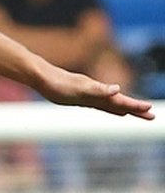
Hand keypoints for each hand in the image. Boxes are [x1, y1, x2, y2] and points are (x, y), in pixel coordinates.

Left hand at [34, 66, 155, 119]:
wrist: (40, 76)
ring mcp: (89, 94)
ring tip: (138, 114)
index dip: (135, 107)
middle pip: (120, 103)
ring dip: (126, 109)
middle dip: (136, 110)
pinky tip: (114, 110)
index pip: (120, 101)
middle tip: (153, 117)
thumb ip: (98, 89)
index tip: (151, 111)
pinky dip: (111, 108)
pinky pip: (101, 104)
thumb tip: (117, 89)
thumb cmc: (58, 83)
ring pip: (112, 103)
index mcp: (98, 92)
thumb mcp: (78, 88)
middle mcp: (96, 93)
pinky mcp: (81, 96)